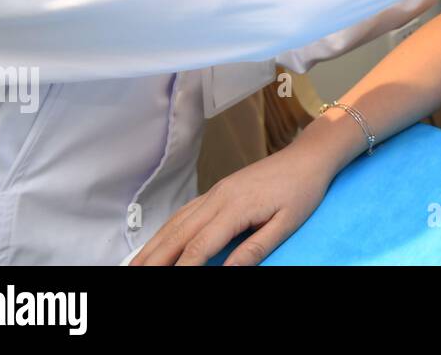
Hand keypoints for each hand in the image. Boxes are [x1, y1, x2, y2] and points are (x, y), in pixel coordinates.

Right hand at [130, 138, 333, 265]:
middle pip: (178, 234)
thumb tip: (228, 270)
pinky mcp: (217, 191)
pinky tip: (158, 243)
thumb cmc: (302, 189)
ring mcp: (215, 192)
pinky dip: (166, 230)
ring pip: (176, 222)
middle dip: (154, 259)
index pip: (200, 245)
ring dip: (153, 246)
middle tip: (133, 276)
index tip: (169, 283)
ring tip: (135, 266)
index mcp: (236, 207)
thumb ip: (255, 248)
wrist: (308, 157)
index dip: (183, 268)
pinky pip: (184, 213)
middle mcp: (219, 197)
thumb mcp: (287, 223)